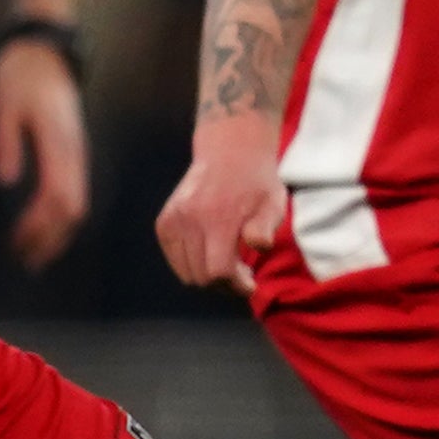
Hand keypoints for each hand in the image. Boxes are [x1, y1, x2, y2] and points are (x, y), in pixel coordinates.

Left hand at [0, 32, 91, 267]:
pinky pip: (72, 191)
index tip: (15, 243)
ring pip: (76, 203)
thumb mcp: (4, 101)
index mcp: (58, 139)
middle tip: (22, 260)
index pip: (56, 194)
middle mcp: (73, 150)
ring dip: (55, 232)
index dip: (38, 225)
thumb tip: (6, 181)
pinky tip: (41, 226)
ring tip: (32, 253)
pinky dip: (58, 216)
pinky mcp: (71, 151)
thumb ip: (6, 140)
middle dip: (49, 239)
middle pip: (72, 208)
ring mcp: (76, 151)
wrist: (45, 47)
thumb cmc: (19, 72)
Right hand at [153, 111, 287, 292]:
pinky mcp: (165, 222)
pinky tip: (211, 252)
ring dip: (208, 276)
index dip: (236, 285)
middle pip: (202, 277)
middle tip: (243, 272)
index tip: (251, 284)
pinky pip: (175, 259)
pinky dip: (192, 264)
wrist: (230, 153)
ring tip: (227, 262)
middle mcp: (190, 219)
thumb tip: (260, 245)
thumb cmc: (257, 183)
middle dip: (225, 283)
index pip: (218, 271)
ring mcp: (174, 220)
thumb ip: (265, 227)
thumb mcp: (273, 203)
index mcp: (218, 218)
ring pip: (186, 273)